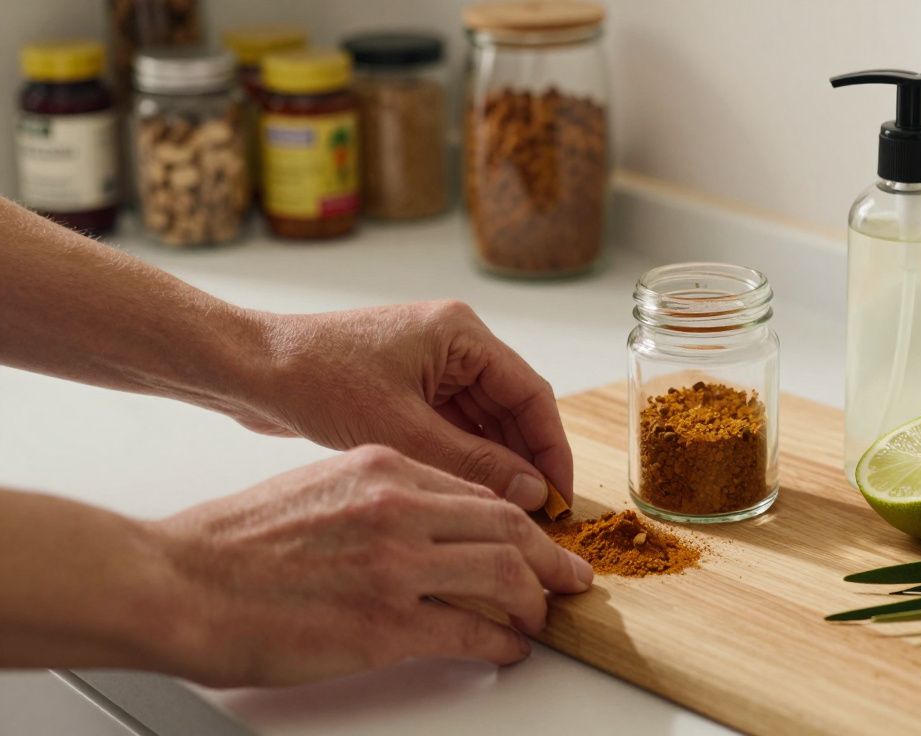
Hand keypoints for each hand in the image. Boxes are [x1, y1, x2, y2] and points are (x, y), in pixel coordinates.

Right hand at [152, 445, 592, 686]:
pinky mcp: (385, 622)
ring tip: (543, 616)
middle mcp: (399, 506)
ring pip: (504, 573)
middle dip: (549, 557)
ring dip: (535, 599)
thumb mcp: (319, 488)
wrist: (175, 582)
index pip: (478, 491)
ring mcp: (396, 564)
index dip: (520, 521)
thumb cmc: (232, 544)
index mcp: (382, 466)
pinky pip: (472, 630)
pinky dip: (501, 640)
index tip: (535, 539)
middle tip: (570, 576)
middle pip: (507, 527)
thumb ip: (378, 497)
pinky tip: (508, 647)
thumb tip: (423, 525)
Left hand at [235, 300, 570, 510]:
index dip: (552, 448)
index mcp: (461, 333)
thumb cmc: (315, 380)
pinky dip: (466, 462)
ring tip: (510, 515)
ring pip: (484, 423)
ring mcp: (429, 367)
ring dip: (497, 465)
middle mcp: (453, 344)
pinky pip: (453, 428)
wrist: (247, 370)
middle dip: (527, 462)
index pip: (531, 394)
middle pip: (512, 409)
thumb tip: (532, 493)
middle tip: (542, 515)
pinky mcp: (406, 390)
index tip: (563, 496)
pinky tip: (472, 499)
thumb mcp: (402, 429)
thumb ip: (473, 463)